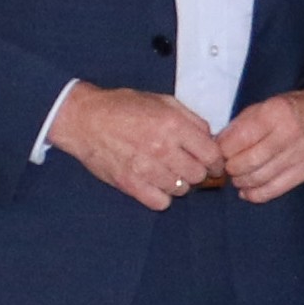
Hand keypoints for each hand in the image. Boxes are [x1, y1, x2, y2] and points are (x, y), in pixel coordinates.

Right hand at [46, 83, 223, 211]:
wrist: (86, 120)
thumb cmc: (124, 107)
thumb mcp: (163, 101)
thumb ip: (191, 119)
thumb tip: (210, 138)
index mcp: (173, 125)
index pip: (211, 154)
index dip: (217, 161)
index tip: (215, 163)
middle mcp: (162, 148)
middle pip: (199, 174)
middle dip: (200, 172)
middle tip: (191, 167)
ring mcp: (145, 168)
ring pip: (181, 189)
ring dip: (181, 183)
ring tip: (171, 173)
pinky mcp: (130, 184)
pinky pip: (160, 202)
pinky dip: (163, 196)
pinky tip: (158, 185)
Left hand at [217, 84, 303, 203]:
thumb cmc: (297, 108)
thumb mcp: (269, 104)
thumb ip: (243, 123)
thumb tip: (218, 144)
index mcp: (275, 113)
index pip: (237, 140)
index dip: (222, 150)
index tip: (219, 151)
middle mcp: (286, 135)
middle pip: (244, 162)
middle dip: (229, 167)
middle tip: (228, 165)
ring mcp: (297, 156)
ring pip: (257, 178)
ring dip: (240, 181)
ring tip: (238, 176)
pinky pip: (273, 190)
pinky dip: (254, 194)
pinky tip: (247, 190)